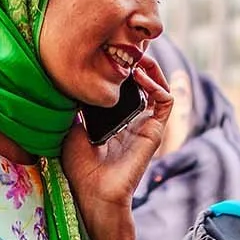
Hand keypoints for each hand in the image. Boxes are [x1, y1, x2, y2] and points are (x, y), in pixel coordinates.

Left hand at [59, 54, 175, 227]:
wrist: (93, 191)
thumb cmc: (80, 167)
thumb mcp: (72, 127)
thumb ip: (78, 104)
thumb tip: (72, 78)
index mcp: (113, 119)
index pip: (123, 86)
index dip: (120, 68)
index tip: (109, 52)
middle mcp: (132, 120)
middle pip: (143, 82)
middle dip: (137, 63)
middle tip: (125, 48)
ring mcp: (145, 124)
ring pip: (158, 87)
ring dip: (151, 69)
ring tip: (137, 57)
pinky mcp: (155, 131)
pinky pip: (166, 101)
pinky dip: (158, 84)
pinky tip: (141, 77)